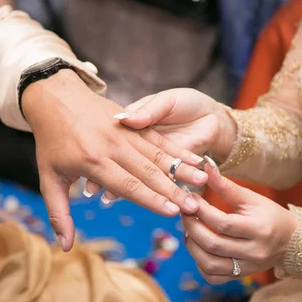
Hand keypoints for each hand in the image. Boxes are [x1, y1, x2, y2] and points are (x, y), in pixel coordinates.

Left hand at [22, 71, 208, 250]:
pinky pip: (158, 137)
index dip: (151, 200)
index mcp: (92, 161)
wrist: (54, 96)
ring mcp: (125, 131)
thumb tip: (64, 247)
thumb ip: (59, 214)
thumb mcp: (48, 178)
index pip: (127, 185)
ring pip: (158, 152)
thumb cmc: (50, 141)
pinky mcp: (133, 122)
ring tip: (202, 180)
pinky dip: (177, 149)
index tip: (171, 213)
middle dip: (172, 190)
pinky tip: (194, 158)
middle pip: (148, 171)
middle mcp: (112, 145)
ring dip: (181, 168)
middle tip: (193, 206)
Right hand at [83, 88, 236, 200]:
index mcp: (134, 128)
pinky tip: (135, 201)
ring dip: (122, 189)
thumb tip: (129, 119)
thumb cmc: (187, 103)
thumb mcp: (166, 101)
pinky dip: (148, 193)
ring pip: (136, 177)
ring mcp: (152, 162)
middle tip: (94, 191)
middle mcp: (140, 148)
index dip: (101, 155)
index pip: (114, 143)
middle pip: (121, 164)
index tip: (90, 170)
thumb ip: (150, 110)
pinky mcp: (169, 172)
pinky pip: (158, 183)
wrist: (211, 116)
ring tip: (108, 200)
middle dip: (107, 178)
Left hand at [182, 157, 297, 283]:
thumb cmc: (270, 215)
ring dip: (192, 247)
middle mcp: (254, 252)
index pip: (223, 223)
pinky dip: (200, 264)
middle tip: (183, 212)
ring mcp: (247, 268)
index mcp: (258, 230)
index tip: (190, 197)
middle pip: (213, 244)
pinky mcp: (240, 277)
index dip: (201, 210)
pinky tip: (199, 248)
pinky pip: (214, 277)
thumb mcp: (251, 198)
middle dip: (192, 227)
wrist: (292, 241)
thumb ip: (226, 185)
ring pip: (210, 265)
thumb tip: (205, 166)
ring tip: (188, 230)